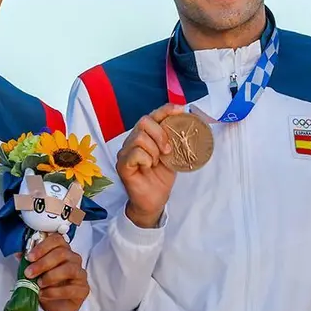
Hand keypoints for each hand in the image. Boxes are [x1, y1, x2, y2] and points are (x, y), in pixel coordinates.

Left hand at [25, 234, 88, 310]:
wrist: (58, 305)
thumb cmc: (48, 284)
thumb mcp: (37, 271)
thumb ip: (30, 262)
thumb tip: (18, 254)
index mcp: (62, 250)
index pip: (57, 240)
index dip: (42, 246)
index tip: (29, 257)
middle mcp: (73, 259)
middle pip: (62, 253)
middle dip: (42, 263)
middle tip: (29, 273)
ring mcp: (80, 273)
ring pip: (69, 268)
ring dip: (50, 276)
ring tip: (38, 284)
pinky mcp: (83, 289)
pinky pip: (70, 288)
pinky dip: (54, 292)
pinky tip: (44, 294)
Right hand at [116, 103, 185, 227]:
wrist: (154, 200)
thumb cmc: (161, 177)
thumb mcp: (172, 155)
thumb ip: (174, 139)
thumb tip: (188, 123)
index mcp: (145, 135)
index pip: (153, 115)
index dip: (166, 110)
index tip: (181, 110)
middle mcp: (133, 139)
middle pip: (144, 121)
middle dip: (160, 134)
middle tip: (168, 150)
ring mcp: (125, 151)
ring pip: (140, 138)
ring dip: (154, 151)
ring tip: (156, 162)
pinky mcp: (122, 164)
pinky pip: (135, 153)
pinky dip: (146, 160)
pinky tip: (148, 168)